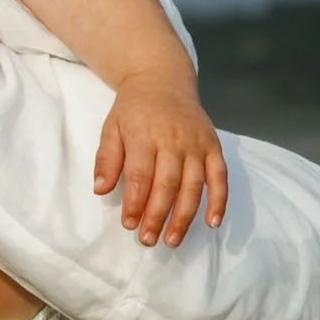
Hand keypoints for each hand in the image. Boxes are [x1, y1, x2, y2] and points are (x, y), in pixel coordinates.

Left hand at [92, 73, 228, 247]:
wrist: (162, 80)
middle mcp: (173, 140)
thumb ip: (106, 159)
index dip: (135, 203)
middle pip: (167, 184)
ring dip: (184, 216)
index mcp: (144, 134)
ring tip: (172, 240)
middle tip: (147, 240)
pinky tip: (212, 223)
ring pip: (193, 186)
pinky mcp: (214, 146)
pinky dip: (219, 201)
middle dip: (157, 216)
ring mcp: (197, 144)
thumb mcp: (111, 127)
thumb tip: (100, 189)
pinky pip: (220, 177)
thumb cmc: (133, 109)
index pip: (140, 175)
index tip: (129, 225)